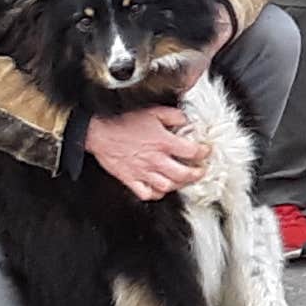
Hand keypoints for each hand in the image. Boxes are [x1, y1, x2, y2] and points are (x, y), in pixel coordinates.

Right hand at [82, 104, 208, 200]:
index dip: (203, 152)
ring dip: (180, 185)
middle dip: (197, 174)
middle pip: (184, 174)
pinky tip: (161, 188)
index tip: (206, 151)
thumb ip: (173, 116)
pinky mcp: (131, 179)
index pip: (192, 151)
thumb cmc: (123, 122)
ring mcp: (143, 172)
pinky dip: (156, 194)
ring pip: (168, 186)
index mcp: (163, 142)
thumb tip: (184, 120)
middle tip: (201, 171)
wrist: (99, 132)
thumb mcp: (153, 111)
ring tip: (184, 180)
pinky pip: (147, 194)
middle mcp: (156, 159)